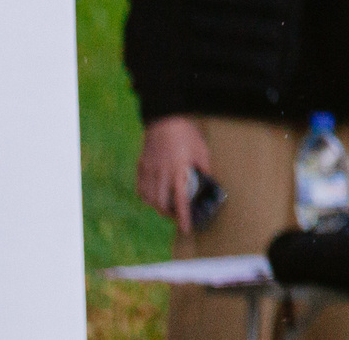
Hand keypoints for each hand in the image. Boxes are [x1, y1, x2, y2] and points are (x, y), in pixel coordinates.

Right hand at [137, 115, 209, 231]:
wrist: (164, 119)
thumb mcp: (201, 150)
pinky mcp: (141, 166)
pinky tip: (154, 195)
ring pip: (148, 199)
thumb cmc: (186, 134)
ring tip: (167, 207)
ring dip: (157, 207)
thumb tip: (208, 181)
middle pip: (161, 204)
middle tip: (178, 216)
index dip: (183, 217)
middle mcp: (161, 175)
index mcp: (178, 171)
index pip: (180, 201)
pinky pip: (141, 188)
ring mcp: (149, 171)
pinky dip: (147, 196)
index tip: (186, 228)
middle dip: (169, 215)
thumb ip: (203, 168)